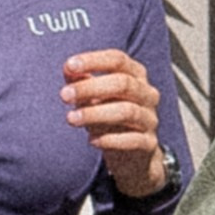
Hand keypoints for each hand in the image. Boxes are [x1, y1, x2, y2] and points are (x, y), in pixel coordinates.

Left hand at [65, 48, 166, 194]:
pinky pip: (133, 140)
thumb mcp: (94, 97)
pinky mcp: (149, 143)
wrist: (132, 154)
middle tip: (64, 95)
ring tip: (71, 118)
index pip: (117, 60)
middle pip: (123, 84)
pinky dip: (110, 139)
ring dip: (95, 114)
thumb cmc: (108, 116)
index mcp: (136, 75)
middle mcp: (147, 94)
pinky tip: (92, 140)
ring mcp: (150, 119)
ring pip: (127, 111)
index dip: (94, 61)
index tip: (69, 65)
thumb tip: (68, 68)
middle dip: (90, 88)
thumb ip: (81, 81)